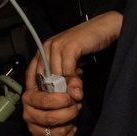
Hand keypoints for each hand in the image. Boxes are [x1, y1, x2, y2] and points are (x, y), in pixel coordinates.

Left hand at [22, 12, 122, 135]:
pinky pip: (67, 71)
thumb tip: (62, 97)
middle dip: (54, 94)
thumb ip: (64, 79)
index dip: (40, 93)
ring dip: (65, 90)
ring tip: (74, 97)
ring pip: (55, 77)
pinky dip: (73, 82)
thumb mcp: (72, 66)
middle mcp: (46, 48)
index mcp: (43, 52)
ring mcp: (56, 46)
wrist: (103, 29)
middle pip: (43, 79)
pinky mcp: (68, 47)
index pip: (32, 76)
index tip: (50, 106)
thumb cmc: (86, 47)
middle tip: (66, 104)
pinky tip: (79, 87)